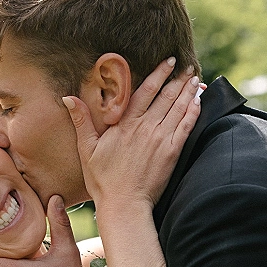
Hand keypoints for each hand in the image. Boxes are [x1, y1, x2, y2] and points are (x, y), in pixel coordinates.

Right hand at [63, 60, 201, 208]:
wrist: (124, 205)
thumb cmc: (103, 180)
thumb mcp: (86, 149)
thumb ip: (81, 121)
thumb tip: (68, 97)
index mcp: (125, 124)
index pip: (145, 91)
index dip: (158, 74)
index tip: (168, 61)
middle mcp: (145, 128)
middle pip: (166, 96)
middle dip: (178, 79)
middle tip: (187, 66)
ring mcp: (160, 140)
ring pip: (179, 108)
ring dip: (188, 92)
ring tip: (195, 79)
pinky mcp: (172, 153)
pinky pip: (186, 127)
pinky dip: (193, 112)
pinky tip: (198, 102)